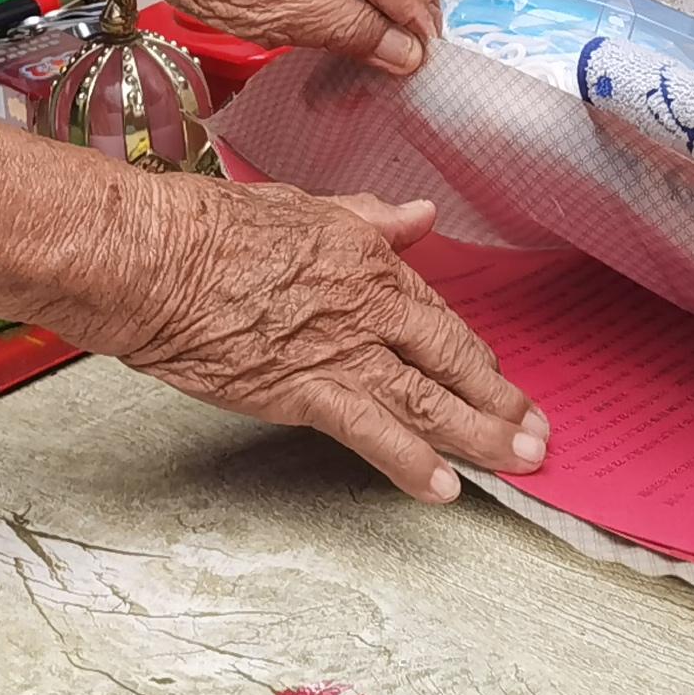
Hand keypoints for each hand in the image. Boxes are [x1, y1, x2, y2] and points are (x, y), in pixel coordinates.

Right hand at [54, 172, 541, 501]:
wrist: (154, 259)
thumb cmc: (207, 227)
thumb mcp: (299, 206)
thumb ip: (366, 217)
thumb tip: (417, 215)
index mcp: (368, 256)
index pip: (435, 313)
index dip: (469, 352)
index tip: (493, 375)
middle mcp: (369, 305)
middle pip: (452, 359)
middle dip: (501, 401)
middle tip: (539, 433)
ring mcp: (343, 351)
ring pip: (431, 402)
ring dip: (482, 436)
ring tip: (520, 463)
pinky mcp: (308, 393)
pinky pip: (375, 435)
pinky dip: (413, 465)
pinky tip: (445, 488)